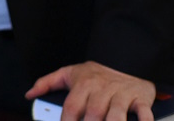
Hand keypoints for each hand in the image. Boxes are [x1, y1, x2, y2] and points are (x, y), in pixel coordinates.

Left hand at [26, 61, 155, 120]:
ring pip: (117, 116)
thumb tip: (30, 94)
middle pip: (94, 115)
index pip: (71, 108)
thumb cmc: (96, 72)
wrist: (125, 58)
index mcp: (83, 85)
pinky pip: (144, 114)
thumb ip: (47, 83)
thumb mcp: (69, 72)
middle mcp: (102, 91)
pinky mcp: (141, 99)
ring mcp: (122, 95)